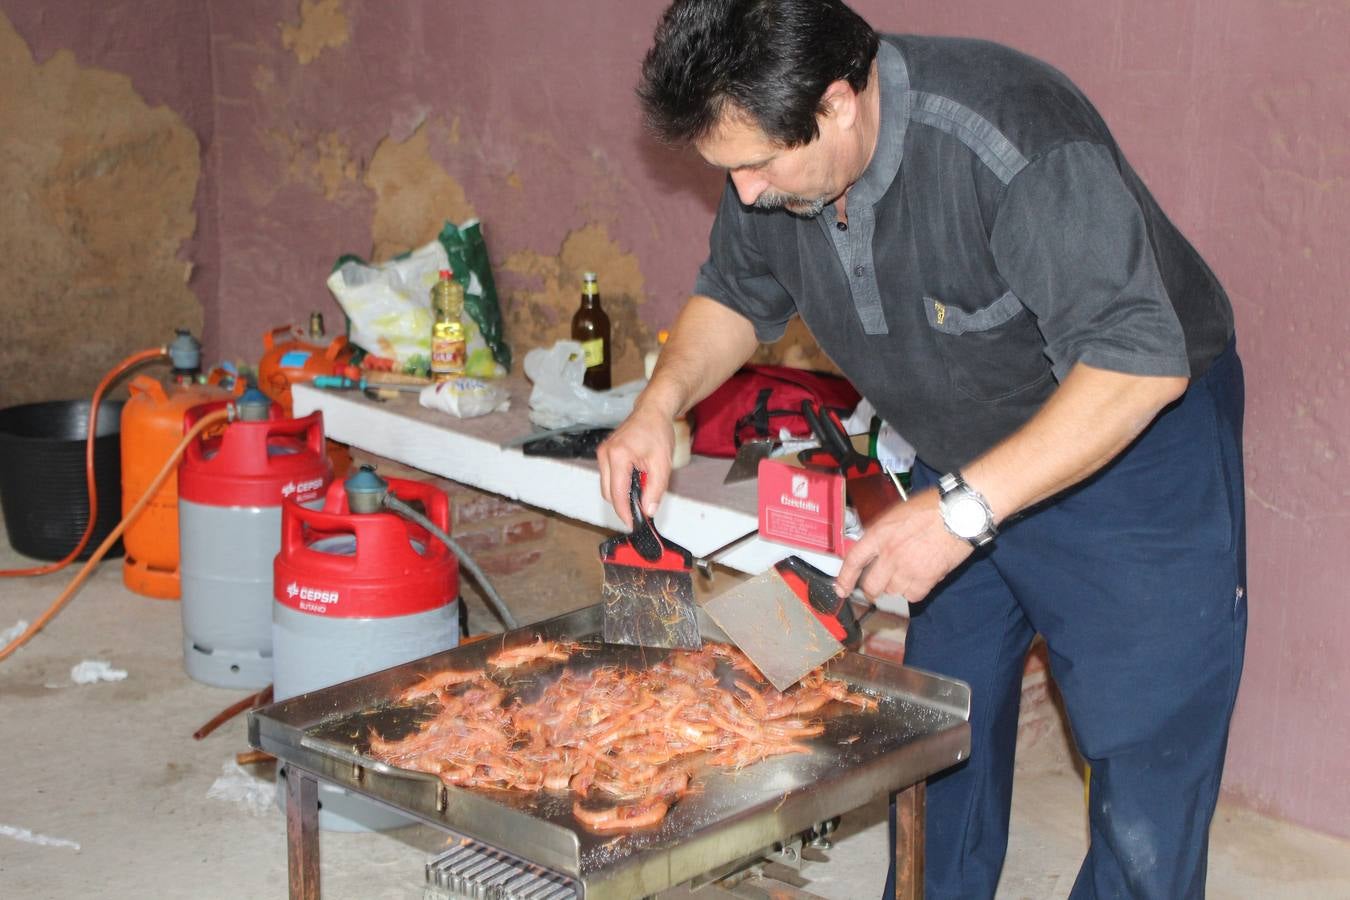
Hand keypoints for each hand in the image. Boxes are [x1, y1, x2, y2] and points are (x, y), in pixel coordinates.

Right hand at [596, 404, 676, 527]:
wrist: (652, 411)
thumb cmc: (658, 432)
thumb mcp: (662, 464)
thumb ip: (655, 490)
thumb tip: (648, 511)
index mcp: (618, 456)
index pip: (616, 493)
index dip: (624, 512)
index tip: (632, 524)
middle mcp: (605, 454)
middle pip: (607, 493)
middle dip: (623, 504)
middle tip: (642, 511)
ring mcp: (602, 453)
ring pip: (606, 486)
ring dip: (621, 494)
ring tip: (642, 492)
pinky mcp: (603, 453)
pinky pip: (608, 477)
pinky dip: (619, 484)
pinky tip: (635, 482)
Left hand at [833, 487, 972, 603]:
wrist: (959, 511)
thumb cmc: (932, 507)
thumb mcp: (897, 514)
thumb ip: (882, 533)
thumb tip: (873, 550)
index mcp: (879, 533)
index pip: (854, 560)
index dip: (844, 578)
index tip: (841, 589)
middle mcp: (890, 553)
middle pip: (871, 586)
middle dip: (874, 588)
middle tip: (881, 585)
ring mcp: (907, 568)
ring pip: (893, 592)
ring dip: (898, 586)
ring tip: (910, 571)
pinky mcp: (926, 578)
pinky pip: (913, 596)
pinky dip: (916, 591)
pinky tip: (922, 577)